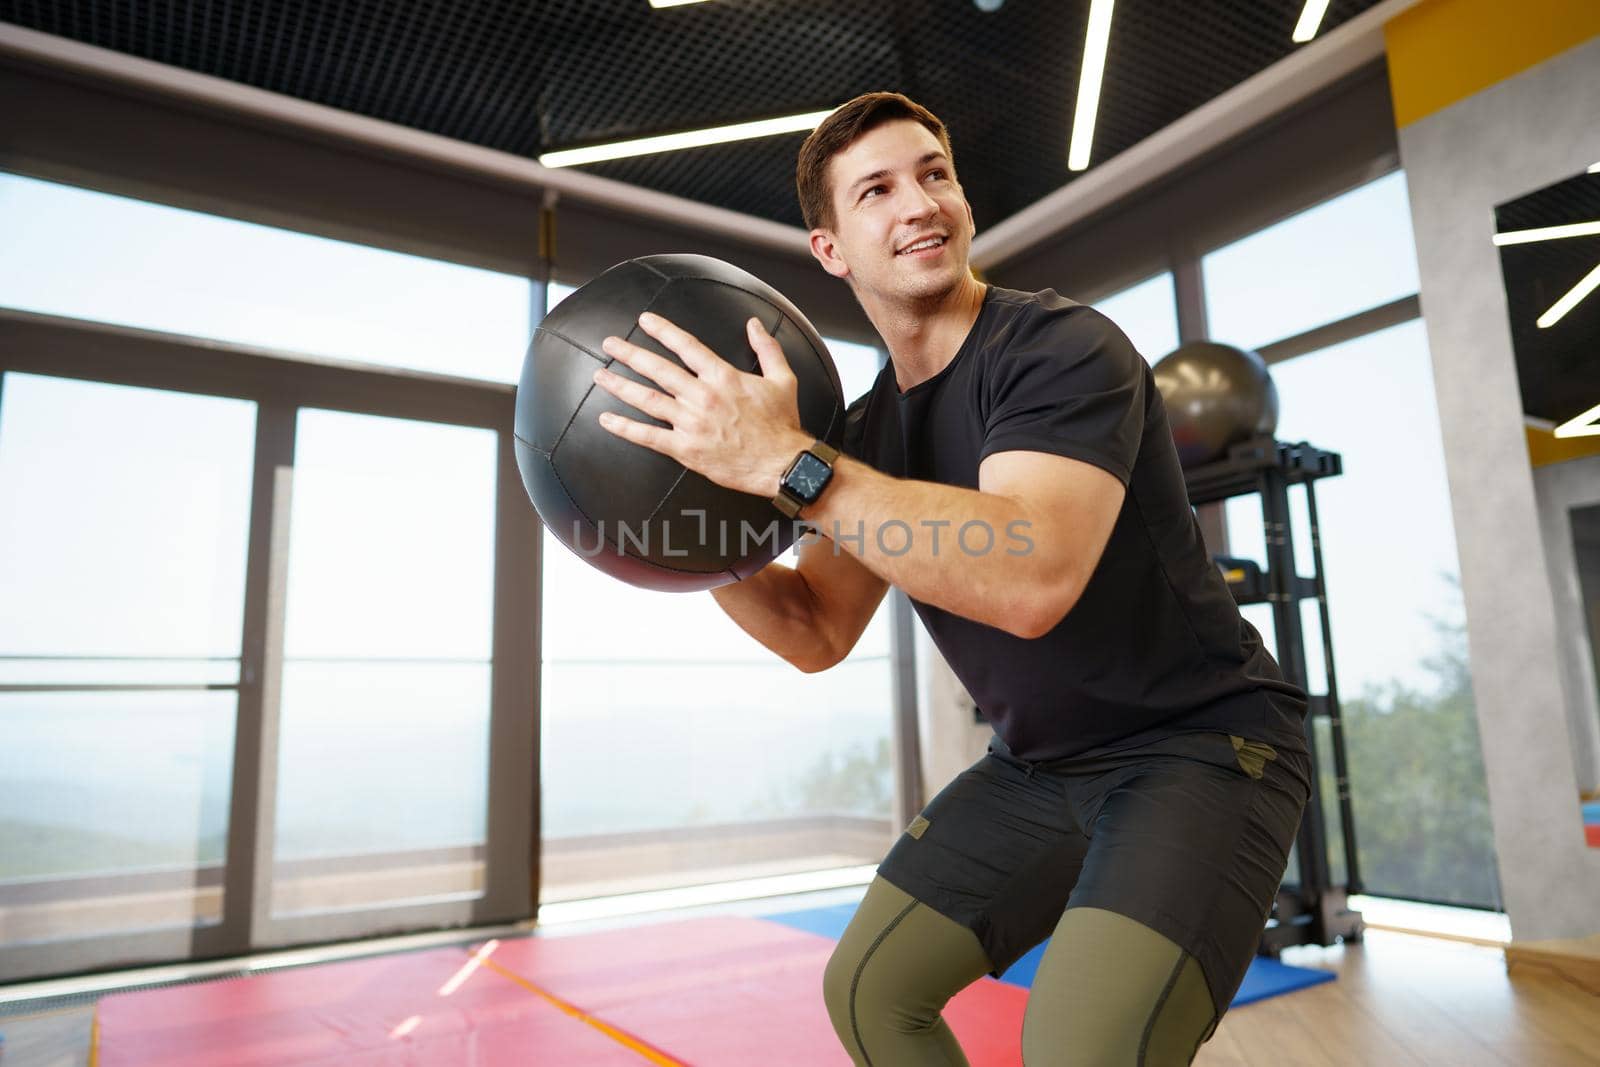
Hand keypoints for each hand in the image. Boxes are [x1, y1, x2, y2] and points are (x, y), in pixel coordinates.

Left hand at [592, 311, 813, 497]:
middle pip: (658, 370)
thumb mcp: (783, 379)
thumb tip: (754, 324)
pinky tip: (607, 419)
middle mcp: (702, 397)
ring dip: (621, 386)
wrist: (782, 463)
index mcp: (723, 377)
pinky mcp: (686, 449)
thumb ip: (767, 349)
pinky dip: (625, 428)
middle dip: (630, 354)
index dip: (663, 330)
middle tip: (610, 343)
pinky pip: (649, 437)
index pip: (686, 346)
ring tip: (601, 375)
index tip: (645, 320)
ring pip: (648, 400)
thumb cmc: (782, 424)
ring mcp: (691, 423)